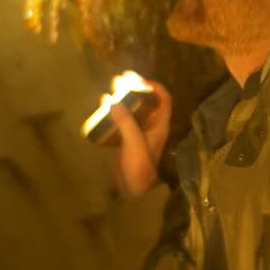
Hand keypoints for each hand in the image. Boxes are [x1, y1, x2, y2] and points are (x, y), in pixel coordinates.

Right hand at [109, 79, 171, 197]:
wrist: (133, 191)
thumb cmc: (140, 167)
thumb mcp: (134, 143)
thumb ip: (126, 123)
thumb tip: (114, 101)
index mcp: (159, 125)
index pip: (163, 100)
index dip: (154, 87)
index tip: (139, 80)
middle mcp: (151, 126)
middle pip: (146, 102)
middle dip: (135, 88)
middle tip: (121, 77)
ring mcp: (139, 132)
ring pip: (134, 109)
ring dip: (124, 97)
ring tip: (112, 86)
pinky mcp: (127, 139)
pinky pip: (123, 119)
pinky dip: (116, 110)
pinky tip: (106, 105)